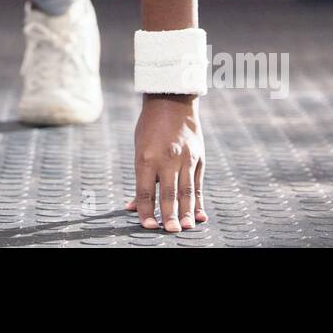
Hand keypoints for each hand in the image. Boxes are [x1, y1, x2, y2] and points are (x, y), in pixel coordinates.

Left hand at [126, 93, 206, 231]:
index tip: (147, 226)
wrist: (172, 101)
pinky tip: (198, 215)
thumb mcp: (139, 149)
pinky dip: (198, 201)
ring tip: (185, 228)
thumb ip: (140, 179)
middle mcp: (167, 159)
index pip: (145, 191)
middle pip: (168, 193)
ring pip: (186, 191)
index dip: (146, 211)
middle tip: (170, 231)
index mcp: (146, 157)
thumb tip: (133, 206)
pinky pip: (198, 184)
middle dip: (169, 215)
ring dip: (186, 212)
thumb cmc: (150, 127)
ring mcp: (185, 158)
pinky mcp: (199, 158)